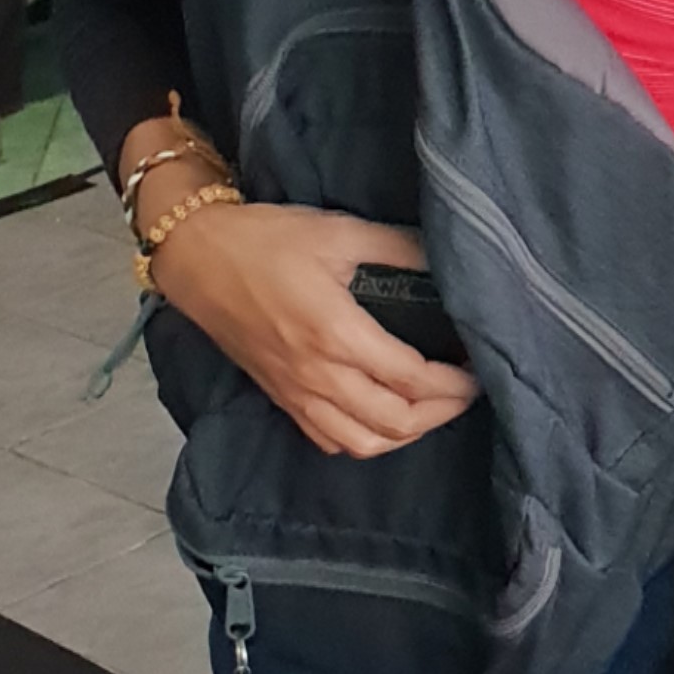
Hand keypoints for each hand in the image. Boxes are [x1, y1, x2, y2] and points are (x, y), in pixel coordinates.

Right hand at [149, 208, 478, 459]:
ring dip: (406, 434)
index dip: (455, 383)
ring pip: (362, 443)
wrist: (196, 257)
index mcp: (337, 334)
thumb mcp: (340, 230)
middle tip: (466, 389)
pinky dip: (364, 440)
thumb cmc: (266, 240)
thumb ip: (398, 248)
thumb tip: (444, 260)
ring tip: (431, 407)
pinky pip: (328, 440)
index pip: (412, 379)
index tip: (478, 369)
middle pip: (395, 422)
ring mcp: (296, 393)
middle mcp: (318, 375)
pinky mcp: (280, 398)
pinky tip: (382, 418)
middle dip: (442, 412)